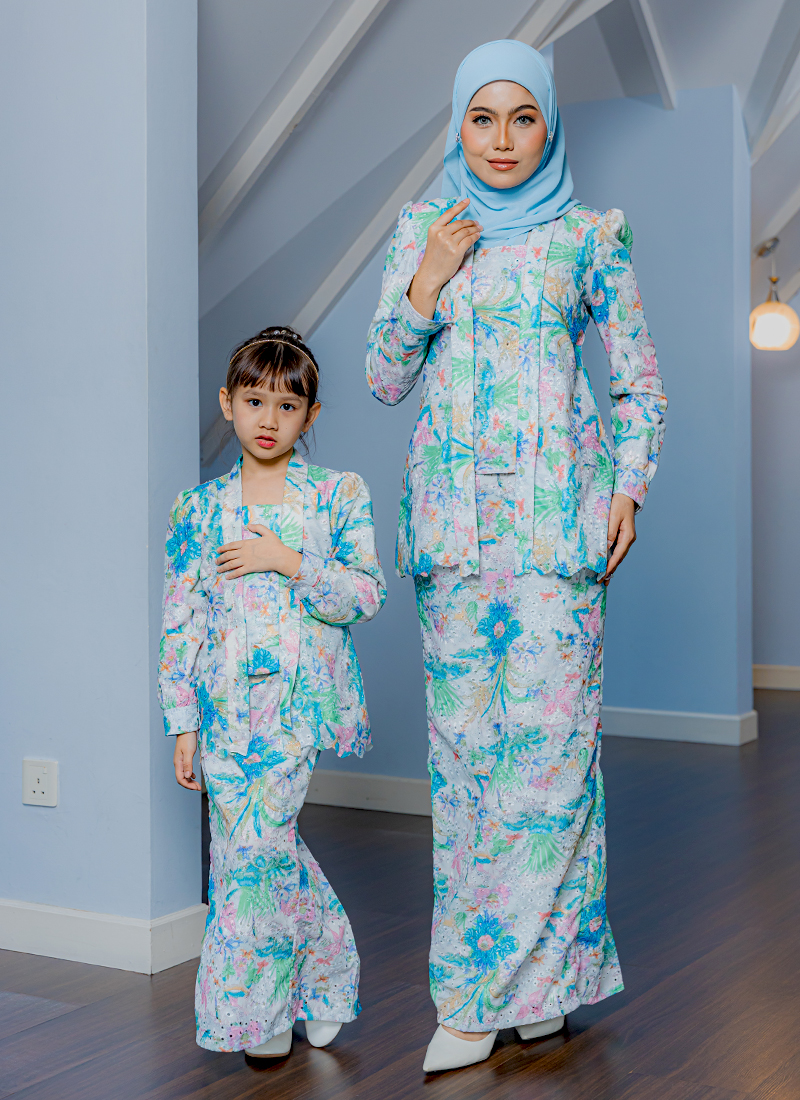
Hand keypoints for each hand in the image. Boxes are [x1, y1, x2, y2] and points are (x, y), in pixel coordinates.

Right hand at [174, 731, 200, 790]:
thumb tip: (187, 776)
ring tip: (197, 784)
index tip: (196, 788)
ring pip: (183, 775)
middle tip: (198, 787)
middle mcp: (178, 764)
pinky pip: (185, 770)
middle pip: (181, 779)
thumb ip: (188, 764)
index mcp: (178, 763)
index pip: (180, 779)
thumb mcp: (189, 752)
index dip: (188, 785)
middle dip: (189, 785)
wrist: (186, 729)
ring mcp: (180, 761)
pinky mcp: (184, 758)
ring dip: (189, 781)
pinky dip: (189, 775)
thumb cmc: (187, 739)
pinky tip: (194, 776)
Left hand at [217, 524, 301, 578]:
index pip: (231, 545)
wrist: (280, 556)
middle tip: (216, 561)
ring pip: (230, 564)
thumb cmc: (275, 545)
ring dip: (223, 567)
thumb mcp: (267, 532)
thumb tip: (249, 525)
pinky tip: (227, 577)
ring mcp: (246, 560)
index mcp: (247, 543)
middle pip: (228, 555)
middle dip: (220, 558)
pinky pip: (238, 572)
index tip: (218, 550)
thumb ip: (258, 527)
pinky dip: (231, 575)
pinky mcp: (250, 568)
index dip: (223, 548)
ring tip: (218, 569)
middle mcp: (244, 551)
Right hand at [407, 199, 482, 318]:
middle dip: (471, 222)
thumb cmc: (433, 258)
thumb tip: (461, 224)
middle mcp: (441, 234)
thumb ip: (444, 231)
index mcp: (434, 229)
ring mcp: (449, 243)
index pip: (449, 213)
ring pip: (466, 231)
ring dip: (475, 229)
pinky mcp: (456, 251)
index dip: (460, 206)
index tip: (467, 200)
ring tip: (479, 230)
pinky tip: (477, 236)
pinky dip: (475, 237)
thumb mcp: (434, 240)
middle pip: (460, 223)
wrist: (430, 274)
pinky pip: (469, 240)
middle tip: (477, 224)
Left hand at [600, 494, 635, 584]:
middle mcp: (629, 539)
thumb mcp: (613, 517)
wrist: (625, 495)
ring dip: (611, 566)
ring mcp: (627, 538)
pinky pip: (617, 550)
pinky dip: (612, 558)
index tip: (603, 575)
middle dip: (610, 570)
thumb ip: (609, 532)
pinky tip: (607, 564)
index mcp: (628, 536)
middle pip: (619, 558)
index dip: (610, 566)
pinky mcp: (622, 536)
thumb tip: (606, 547)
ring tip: (604, 578)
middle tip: (602, 581)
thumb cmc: (618, 504)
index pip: (618, 555)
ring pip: (618, 555)